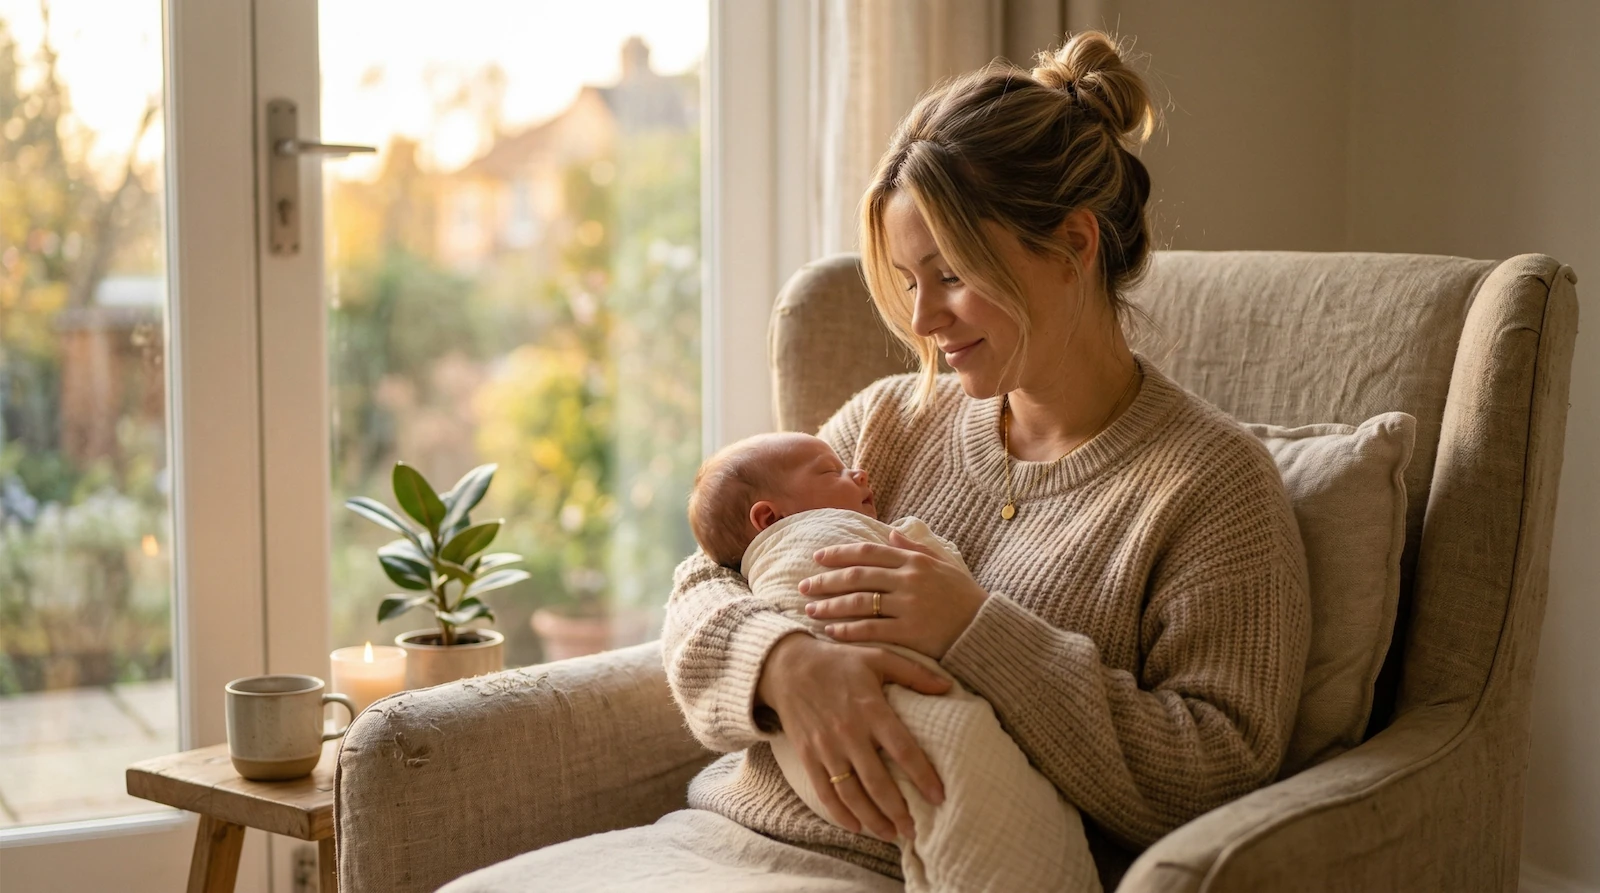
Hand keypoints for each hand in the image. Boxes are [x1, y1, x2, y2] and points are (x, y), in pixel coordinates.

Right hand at [756, 633, 948, 840]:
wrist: (786, 665)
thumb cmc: (838, 661)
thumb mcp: (877, 657)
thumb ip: (914, 672)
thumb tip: (948, 688)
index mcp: (871, 709)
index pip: (903, 749)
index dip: (923, 776)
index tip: (939, 797)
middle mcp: (849, 732)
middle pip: (877, 782)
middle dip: (898, 811)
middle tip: (914, 830)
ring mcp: (826, 746)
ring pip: (851, 793)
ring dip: (872, 819)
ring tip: (891, 835)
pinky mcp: (807, 755)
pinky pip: (824, 791)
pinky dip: (840, 814)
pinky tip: (857, 827)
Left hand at [800, 529, 988, 658]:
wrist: (986, 629)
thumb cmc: (964, 597)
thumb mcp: (944, 565)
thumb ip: (916, 549)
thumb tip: (890, 534)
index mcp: (914, 561)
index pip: (868, 553)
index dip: (839, 554)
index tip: (817, 557)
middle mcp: (909, 580)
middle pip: (857, 576)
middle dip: (826, 580)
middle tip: (804, 586)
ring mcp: (909, 606)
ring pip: (859, 602)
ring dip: (831, 606)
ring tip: (810, 609)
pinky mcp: (910, 633)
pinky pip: (871, 630)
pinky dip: (848, 630)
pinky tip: (831, 631)